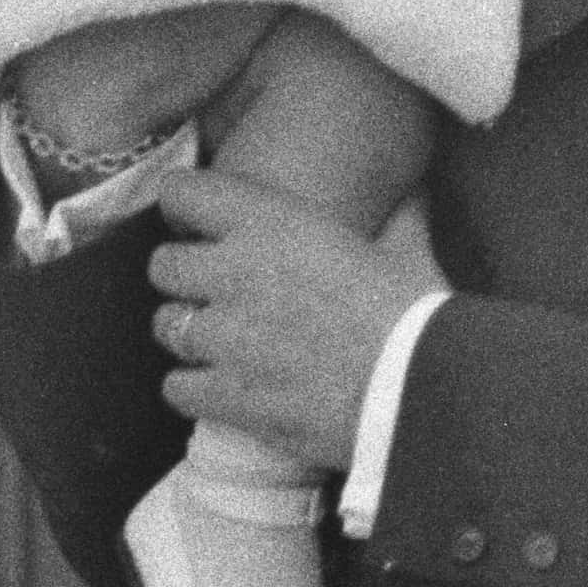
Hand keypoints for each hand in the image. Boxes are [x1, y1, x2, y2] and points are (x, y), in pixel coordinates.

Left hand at [142, 167, 415, 473]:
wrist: (424, 394)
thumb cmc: (421, 316)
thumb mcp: (406, 245)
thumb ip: (392, 214)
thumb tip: (413, 191)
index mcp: (272, 224)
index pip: (182, 193)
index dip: (185, 209)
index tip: (199, 225)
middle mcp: (234, 272)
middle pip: (163, 265)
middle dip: (186, 280)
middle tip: (220, 295)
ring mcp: (224, 337)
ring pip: (165, 325)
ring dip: (190, 335)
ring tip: (226, 346)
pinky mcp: (226, 394)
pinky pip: (175, 386)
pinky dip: (195, 389)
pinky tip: (226, 390)